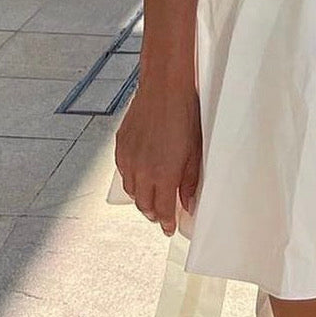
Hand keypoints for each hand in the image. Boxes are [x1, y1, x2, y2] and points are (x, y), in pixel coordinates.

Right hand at [114, 82, 201, 235]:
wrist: (165, 88)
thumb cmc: (184, 115)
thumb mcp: (194, 152)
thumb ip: (189, 181)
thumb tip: (188, 203)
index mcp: (163, 175)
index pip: (162, 210)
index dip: (166, 222)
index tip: (169, 228)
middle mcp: (142, 171)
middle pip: (144, 204)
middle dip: (153, 213)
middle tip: (162, 216)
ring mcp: (129, 158)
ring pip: (131, 190)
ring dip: (141, 198)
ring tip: (150, 199)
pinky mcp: (121, 145)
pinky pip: (123, 171)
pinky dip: (130, 179)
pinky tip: (138, 176)